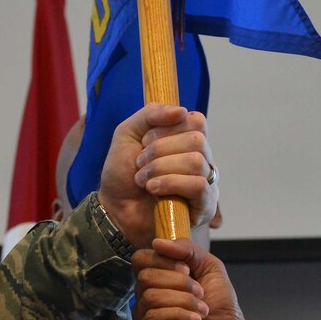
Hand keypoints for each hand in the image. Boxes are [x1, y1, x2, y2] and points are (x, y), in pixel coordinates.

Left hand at [98, 104, 217, 245]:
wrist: (114, 209)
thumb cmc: (123, 173)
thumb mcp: (128, 133)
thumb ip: (151, 114)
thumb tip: (182, 111)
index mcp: (187, 141)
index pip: (196, 121)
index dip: (169, 127)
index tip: (146, 140)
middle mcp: (201, 160)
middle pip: (197, 140)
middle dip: (160, 149)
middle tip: (140, 162)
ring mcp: (205, 183)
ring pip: (196, 162)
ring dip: (160, 168)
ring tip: (142, 179)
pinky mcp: (204, 206)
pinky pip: (198, 185)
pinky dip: (171, 183)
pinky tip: (153, 189)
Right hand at [131, 237, 273, 319]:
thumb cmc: (220, 305)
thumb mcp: (208, 267)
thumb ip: (187, 250)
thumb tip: (158, 242)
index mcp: (156, 281)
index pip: (140, 260)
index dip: (162, 260)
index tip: (187, 269)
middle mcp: (145, 299)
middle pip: (145, 277)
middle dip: (178, 283)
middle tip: (200, 293)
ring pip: (150, 297)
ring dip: (183, 300)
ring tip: (202, 310)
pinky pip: (153, 318)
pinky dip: (178, 315)